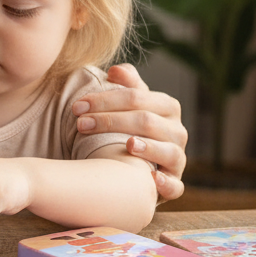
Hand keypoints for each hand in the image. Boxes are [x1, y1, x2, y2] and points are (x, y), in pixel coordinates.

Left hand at [72, 63, 187, 200]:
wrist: (141, 161)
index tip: (77, 106)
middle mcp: (177, 131)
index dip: (106, 99)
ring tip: (128, 145)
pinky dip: (166, 183)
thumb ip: (127, 83)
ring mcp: (178, 158)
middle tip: (81, 125)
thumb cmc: (131, 126)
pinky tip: (152, 179)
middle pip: (147, 121)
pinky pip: (176, 186)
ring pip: (168, 151)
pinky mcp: (175, 183)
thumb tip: (115, 70)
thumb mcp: (131, 102)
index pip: (137, 97)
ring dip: (148, 148)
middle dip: (111, 121)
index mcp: (167, 106)